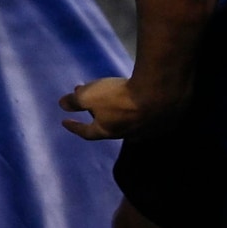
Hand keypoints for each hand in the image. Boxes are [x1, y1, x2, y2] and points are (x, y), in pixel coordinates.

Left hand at [59, 76, 173, 139]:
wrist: (160, 93)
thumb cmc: (119, 97)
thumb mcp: (88, 96)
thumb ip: (74, 101)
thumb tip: (62, 105)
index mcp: (109, 132)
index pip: (87, 133)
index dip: (74, 127)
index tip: (64, 122)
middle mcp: (129, 134)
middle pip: (108, 126)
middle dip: (96, 112)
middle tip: (88, 99)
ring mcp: (148, 129)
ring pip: (127, 120)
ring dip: (116, 108)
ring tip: (111, 96)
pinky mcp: (164, 119)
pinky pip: (144, 114)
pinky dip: (134, 106)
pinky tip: (136, 96)